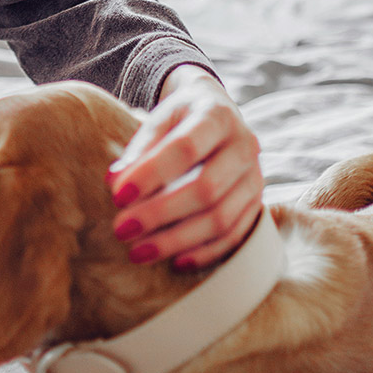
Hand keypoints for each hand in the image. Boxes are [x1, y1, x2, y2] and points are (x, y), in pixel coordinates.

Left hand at [105, 64, 263, 270]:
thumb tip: (115, 181)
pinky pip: (235, 236)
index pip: (185, 148)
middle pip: (206, 189)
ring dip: (177, 240)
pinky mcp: (257, 204)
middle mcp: (244, 147)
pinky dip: (205, 253)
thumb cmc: (180, 117)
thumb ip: (140, 148)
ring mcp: (255, 178)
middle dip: (160, 214)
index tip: (118, 196)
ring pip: (222, 218)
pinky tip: (175, 262)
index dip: (151, 174)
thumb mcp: (159, 118)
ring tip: (139, 252)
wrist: (216, 110)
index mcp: (217, 116)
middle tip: (122, 230)